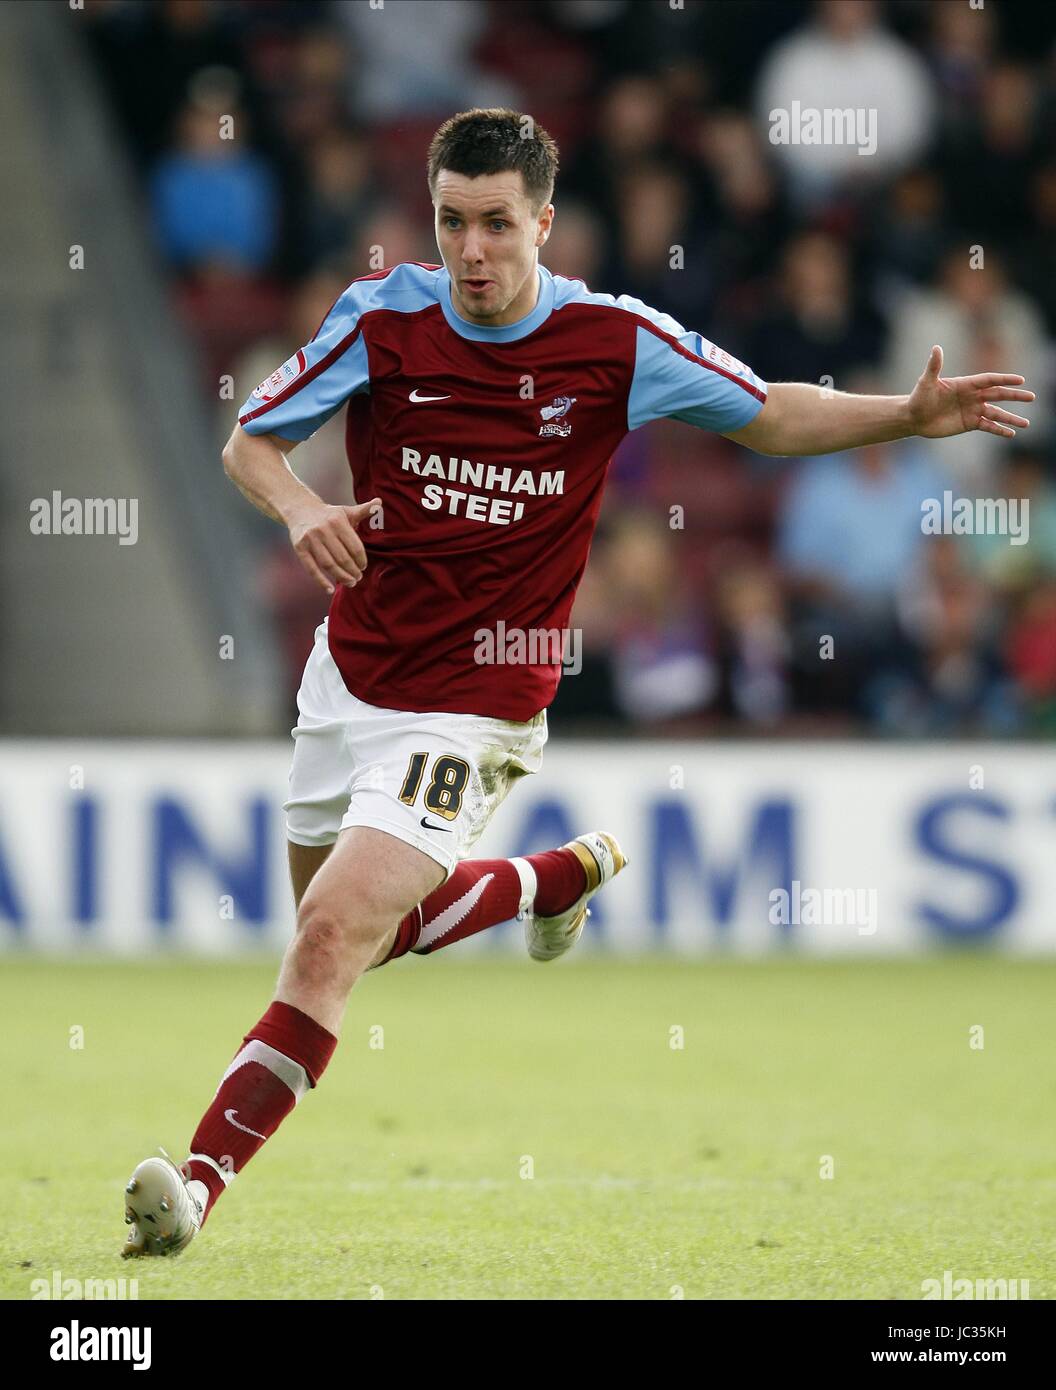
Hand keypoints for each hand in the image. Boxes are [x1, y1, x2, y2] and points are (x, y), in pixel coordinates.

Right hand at [286, 496, 381, 593]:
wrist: (300, 509)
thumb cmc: (329, 515)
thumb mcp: (346, 511)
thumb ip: (364, 510)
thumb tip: (380, 502)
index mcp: (338, 521)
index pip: (355, 547)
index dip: (361, 560)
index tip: (363, 567)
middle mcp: (324, 530)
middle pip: (343, 558)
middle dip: (353, 571)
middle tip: (358, 578)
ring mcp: (310, 540)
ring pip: (329, 564)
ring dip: (341, 577)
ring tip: (350, 583)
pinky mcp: (299, 548)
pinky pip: (311, 568)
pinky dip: (321, 581)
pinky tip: (330, 589)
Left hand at [908, 345, 1033, 439]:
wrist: (914, 418)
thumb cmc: (919, 398)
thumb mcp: (926, 382)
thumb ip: (934, 366)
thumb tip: (936, 348)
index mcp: (966, 384)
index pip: (990, 380)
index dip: (1005, 379)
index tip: (1020, 380)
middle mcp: (973, 396)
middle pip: (998, 394)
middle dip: (1015, 396)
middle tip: (1031, 397)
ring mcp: (972, 410)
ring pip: (996, 413)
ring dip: (1011, 418)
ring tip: (1026, 424)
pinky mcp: (969, 423)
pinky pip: (988, 426)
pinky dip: (999, 430)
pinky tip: (1011, 434)